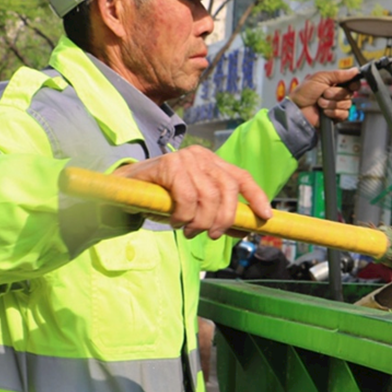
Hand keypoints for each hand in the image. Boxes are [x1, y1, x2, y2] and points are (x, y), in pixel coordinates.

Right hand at [117, 146, 271, 238]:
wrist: (125, 192)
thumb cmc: (163, 200)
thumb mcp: (195, 208)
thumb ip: (219, 215)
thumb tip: (245, 230)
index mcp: (211, 162)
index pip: (241, 177)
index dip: (256, 197)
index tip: (265, 217)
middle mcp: (201, 156)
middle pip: (228, 189)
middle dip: (224, 218)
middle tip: (213, 235)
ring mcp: (185, 159)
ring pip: (208, 197)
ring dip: (200, 222)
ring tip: (189, 230)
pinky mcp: (169, 165)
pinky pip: (187, 198)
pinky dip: (184, 216)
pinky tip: (176, 222)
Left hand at [288, 68, 360, 126]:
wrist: (297, 109)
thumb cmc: (305, 92)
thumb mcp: (320, 77)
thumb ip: (338, 74)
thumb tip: (355, 70)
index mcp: (336, 83)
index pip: (353, 83)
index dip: (354, 84)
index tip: (350, 85)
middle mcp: (339, 95)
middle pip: (350, 94)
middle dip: (336, 94)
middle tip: (324, 93)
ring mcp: (338, 106)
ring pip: (347, 104)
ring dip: (332, 103)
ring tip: (320, 103)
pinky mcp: (336, 117)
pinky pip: (344, 114)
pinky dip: (333, 112)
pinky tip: (324, 112)